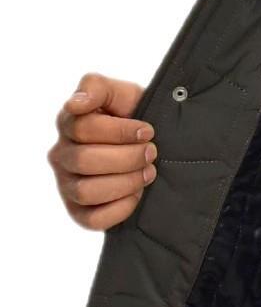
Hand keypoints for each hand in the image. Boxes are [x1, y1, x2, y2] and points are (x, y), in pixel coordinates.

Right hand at [48, 72, 154, 229]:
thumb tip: (75, 104)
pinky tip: (136, 193)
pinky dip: (121, 207)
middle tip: (152, 153)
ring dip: (127, 182)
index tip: (148, 130)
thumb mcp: (121, 92)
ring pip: (87, 191)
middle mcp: (61, 155)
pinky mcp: (78, 212)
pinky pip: (93, 219)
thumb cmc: (132, 115)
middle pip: (86, 161)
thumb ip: (96, 87)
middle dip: (128, 157)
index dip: (122, 131)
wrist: (150, 143)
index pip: (85, 128)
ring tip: (148, 172)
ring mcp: (66, 185)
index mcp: (68, 123)